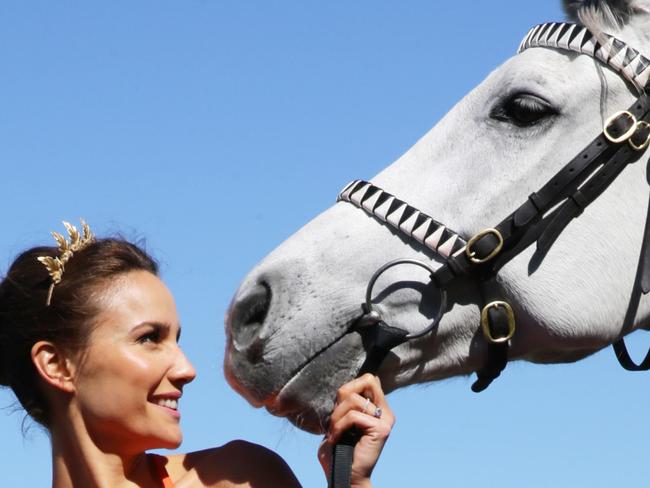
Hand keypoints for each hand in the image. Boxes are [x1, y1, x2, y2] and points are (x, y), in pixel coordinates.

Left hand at [318, 373, 394, 487]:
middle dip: (343, 397)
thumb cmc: (338, 451)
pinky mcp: (381, 429)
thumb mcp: (342, 418)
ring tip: (334, 432)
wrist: (343, 477)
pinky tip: (336, 439)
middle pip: (365, 381)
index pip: (369, 379)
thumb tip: (365, 378)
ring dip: (337, 416)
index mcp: (378, 408)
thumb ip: (351, 401)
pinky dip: (339, 426)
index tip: (339, 409)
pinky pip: (353, 416)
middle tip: (335, 419)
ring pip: (354, 399)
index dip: (349, 388)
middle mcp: (385, 412)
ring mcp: (386, 420)